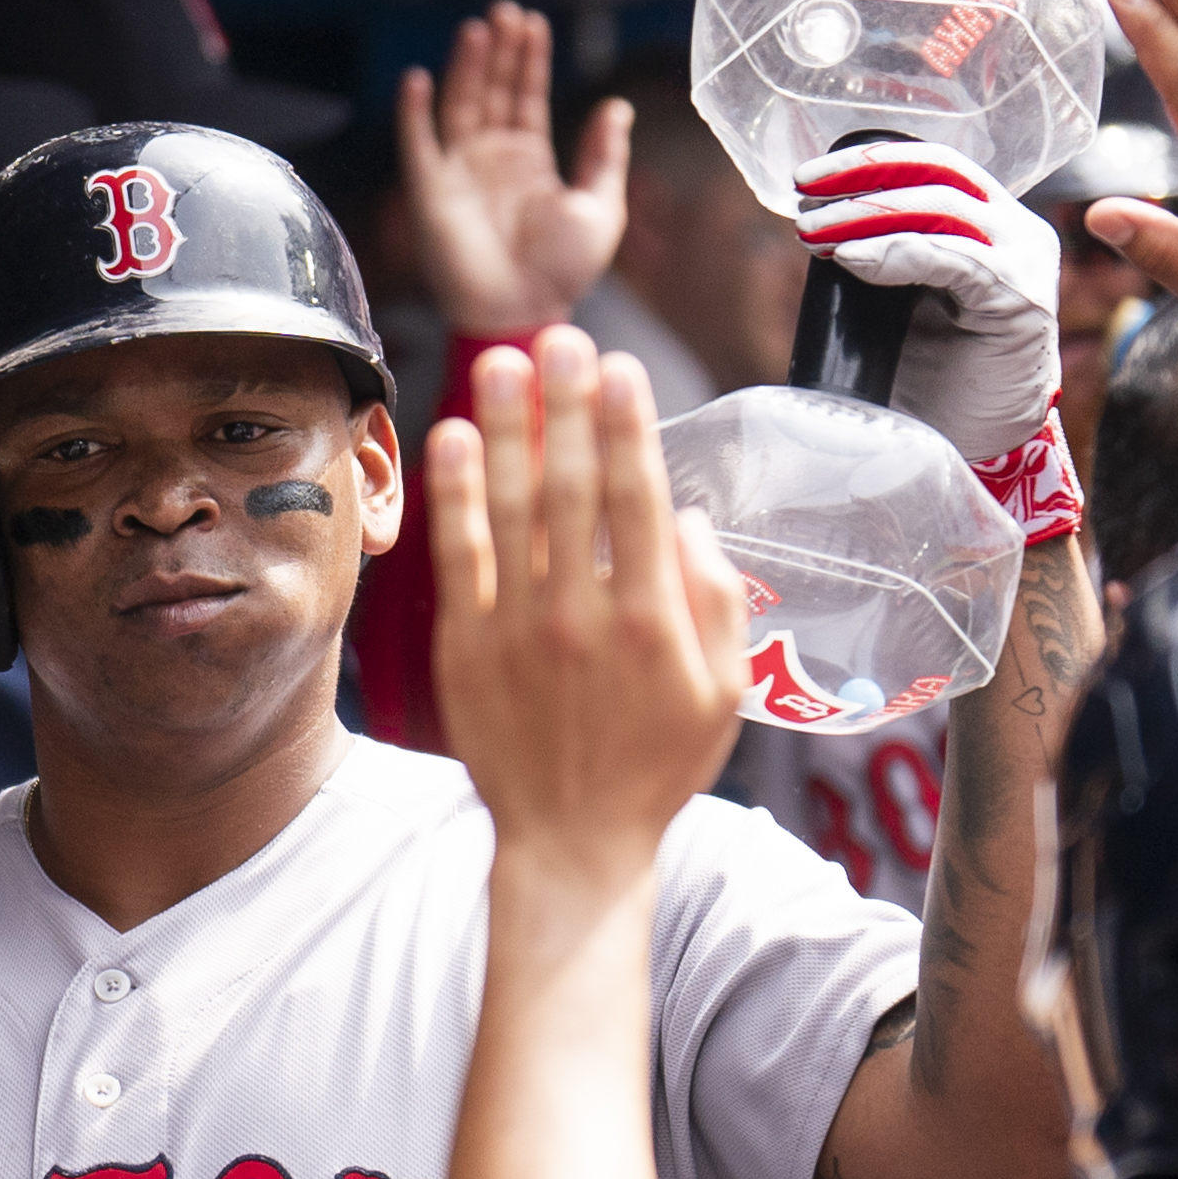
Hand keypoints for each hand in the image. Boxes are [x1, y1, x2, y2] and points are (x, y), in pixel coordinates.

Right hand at [399, 1, 631, 336]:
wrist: (524, 313)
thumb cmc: (564, 272)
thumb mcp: (601, 208)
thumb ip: (605, 156)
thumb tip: (617, 105)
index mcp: (530, 161)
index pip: (526, 97)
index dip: (529, 60)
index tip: (534, 23)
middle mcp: (491, 160)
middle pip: (492, 91)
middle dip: (499, 52)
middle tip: (506, 12)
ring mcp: (459, 173)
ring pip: (459, 105)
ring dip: (465, 68)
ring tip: (476, 30)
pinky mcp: (430, 192)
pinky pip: (417, 144)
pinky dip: (413, 111)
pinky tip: (418, 77)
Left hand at [424, 325, 747, 882]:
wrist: (572, 843)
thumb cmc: (656, 766)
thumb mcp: (723, 693)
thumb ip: (716, 602)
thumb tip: (692, 517)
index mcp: (652, 621)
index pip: (637, 500)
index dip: (626, 426)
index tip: (619, 367)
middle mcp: (582, 616)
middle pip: (571, 489)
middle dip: (566, 405)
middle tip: (564, 336)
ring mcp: (518, 630)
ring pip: (511, 509)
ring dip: (508, 428)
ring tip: (504, 360)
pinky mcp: (467, 647)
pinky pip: (459, 556)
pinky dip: (456, 495)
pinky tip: (454, 436)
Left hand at [791, 144, 1063, 463]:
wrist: (969, 441)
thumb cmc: (931, 374)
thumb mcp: (898, 299)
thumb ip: (880, 252)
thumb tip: (816, 222)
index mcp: (987, 220)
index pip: (931, 165)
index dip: (869, 161)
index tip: (807, 177)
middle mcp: (1015, 230)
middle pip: (938, 173)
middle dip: (861, 177)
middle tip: (804, 194)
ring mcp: (1025, 262)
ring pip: (943, 208)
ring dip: (868, 214)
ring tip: (813, 233)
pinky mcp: (1022, 302)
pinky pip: (958, 260)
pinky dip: (900, 254)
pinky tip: (854, 260)